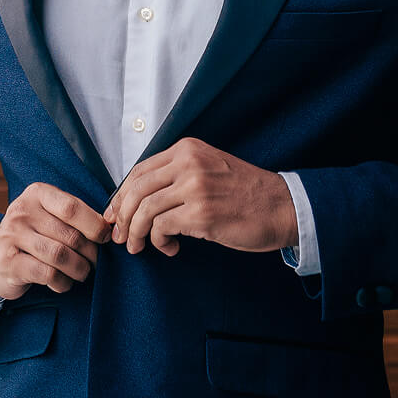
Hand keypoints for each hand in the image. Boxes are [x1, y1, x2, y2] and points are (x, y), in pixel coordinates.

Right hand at [0, 182, 109, 301]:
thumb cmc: (34, 236)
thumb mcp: (50, 217)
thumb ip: (75, 217)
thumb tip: (110, 228)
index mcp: (36, 194)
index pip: (72, 207)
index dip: (94, 225)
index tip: (105, 238)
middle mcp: (21, 211)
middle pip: (69, 235)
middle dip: (90, 253)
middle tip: (95, 262)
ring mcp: (12, 236)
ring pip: (60, 255)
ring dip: (79, 269)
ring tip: (82, 272)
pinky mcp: (8, 262)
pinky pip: (47, 274)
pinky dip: (62, 282)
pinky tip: (63, 282)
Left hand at [102, 137, 296, 256]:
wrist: (282, 207)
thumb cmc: (245, 193)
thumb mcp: (208, 169)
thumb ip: (176, 175)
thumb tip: (136, 198)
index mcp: (187, 150)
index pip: (138, 171)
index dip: (121, 195)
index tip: (115, 214)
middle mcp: (188, 163)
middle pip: (136, 190)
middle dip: (122, 217)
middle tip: (121, 236)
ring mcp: (195, 187)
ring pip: (144, 210)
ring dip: (136, 233)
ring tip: (139, 247)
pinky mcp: (201, 214)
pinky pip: (161, 227)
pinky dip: (159, 241)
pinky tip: (170, 248)